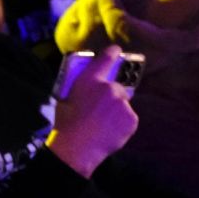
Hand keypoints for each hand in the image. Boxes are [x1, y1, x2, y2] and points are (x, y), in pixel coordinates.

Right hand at [46, 45, 137, 177]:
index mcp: (89, 80)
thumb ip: (81, 88)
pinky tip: (109, 130)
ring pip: (123, 104)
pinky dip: (121, 123)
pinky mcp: (131, 118)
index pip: (105, 59)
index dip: (112, 53)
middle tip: (99, 109)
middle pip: (117, 87)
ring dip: (116, 110)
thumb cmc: (66, 122)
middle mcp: (109, 88)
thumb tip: (91, 87)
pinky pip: (128, 117)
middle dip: (111, 95)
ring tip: (102, 124)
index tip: (116, 50)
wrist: (77, 147)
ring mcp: (122, 103)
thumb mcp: (66, 97)